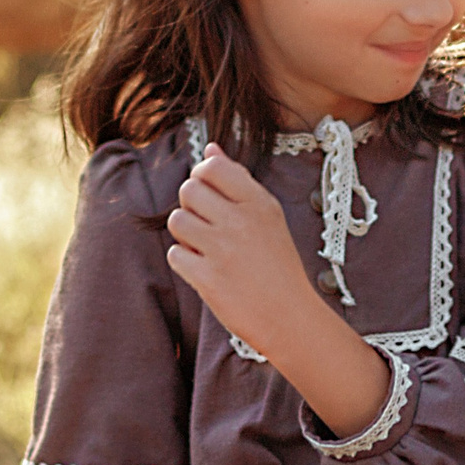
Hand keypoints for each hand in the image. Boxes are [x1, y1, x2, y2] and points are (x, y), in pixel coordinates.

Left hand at [167, 144, 307, 355]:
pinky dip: (184, 260)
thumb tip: (211, 148)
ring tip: (204, 246)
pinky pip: (175, 254)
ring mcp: (223, 250)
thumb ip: (237, 180)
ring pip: (177, 220)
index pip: (211, 166)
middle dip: (190, 205)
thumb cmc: (277, 263)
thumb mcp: (268, 215)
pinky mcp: (208, 278)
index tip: (210, 195)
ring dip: (185, 233)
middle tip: (206, 223)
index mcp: (259, 202)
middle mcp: (241, 221)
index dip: (202, 177)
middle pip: (189, 190)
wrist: (289, 316)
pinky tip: (203, 267)